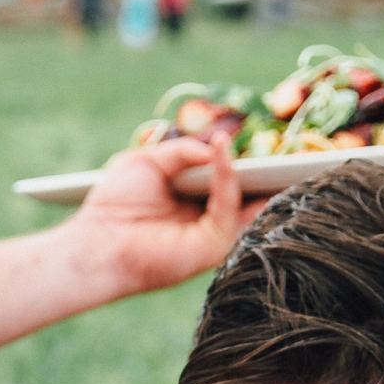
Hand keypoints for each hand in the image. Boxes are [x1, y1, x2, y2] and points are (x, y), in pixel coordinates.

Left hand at [64, 133, 258, 300]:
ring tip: (267, 141)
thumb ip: (183, 152)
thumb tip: (217, 146)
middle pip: (249, 194)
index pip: (230, 180)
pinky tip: (220, 152)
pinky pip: (227, 207)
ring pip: (248, 201)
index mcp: (192, 202)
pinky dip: (227, 178)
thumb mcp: (148, 162)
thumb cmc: (114, 203)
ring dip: (259, 172)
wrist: (95, 241)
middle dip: (269, 170)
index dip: (244, 160)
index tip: (259, 135)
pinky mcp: (211, 247)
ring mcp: (212, 235)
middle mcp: (206, 220)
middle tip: (287, 141)